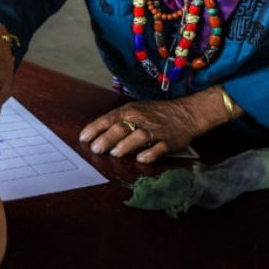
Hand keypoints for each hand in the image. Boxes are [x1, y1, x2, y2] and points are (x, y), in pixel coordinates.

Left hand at [78, 86, 237, 162]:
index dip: (94, 129)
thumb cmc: (155, 113)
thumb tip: (97, 134)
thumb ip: (118, 120)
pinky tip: (141, 159)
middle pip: (120, 128)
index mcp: (130, 111)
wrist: (186, 113)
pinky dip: (150, 153)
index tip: (83, 139)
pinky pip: (159, 148)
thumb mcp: (135, 110)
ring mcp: (155, 130)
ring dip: (125, 146)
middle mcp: (141, 119)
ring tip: (114, 154)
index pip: (108, 119)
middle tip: (95, 150)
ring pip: (138, 137)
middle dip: (106, 139)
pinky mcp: (169, 141)